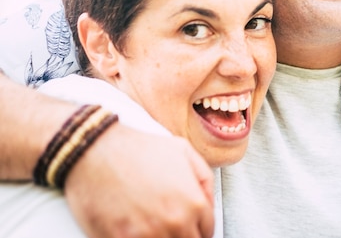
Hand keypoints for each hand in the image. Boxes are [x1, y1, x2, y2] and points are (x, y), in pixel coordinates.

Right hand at [64, 124, 214, 237]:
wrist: (95, 150)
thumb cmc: (137, 149)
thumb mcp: (184, 151)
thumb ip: (204, 180)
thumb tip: (208, 203)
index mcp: (192, 203)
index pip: (208, 232)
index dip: (200, 228)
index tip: (190, 226)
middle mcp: (173, 222)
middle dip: (183, 234)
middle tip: (171, 225)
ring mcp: (146, 235)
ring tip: (154, 226)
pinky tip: (136, 230)